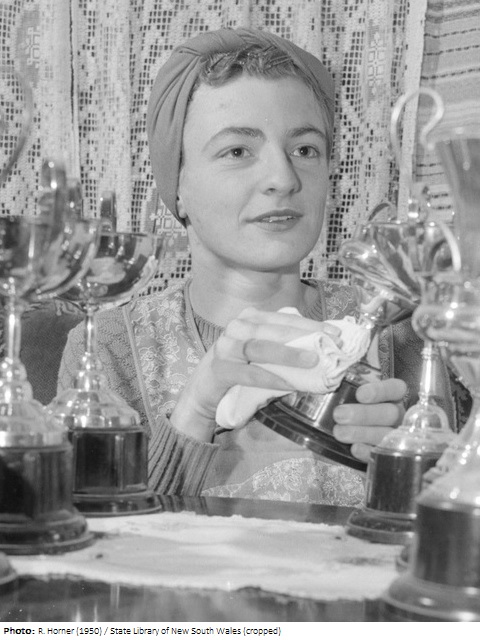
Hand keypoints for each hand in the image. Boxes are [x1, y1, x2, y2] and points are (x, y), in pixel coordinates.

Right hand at [170, 307, 340, 440]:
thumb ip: (284, 344)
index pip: (284, 318)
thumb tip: (323, 345)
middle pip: (274, 329)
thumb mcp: (261, 351)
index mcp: (250, 318)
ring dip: (288, 355)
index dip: (311, 324)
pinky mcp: (220, 370)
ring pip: (260, 347)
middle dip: (303, 336)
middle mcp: (236, 327)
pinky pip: (248, 373)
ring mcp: (226, 347)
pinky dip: (270, 378)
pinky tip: (289, 384)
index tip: (335, 333)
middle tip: (328, 345)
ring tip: (312, 361)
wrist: (204, 389)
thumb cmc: (240, 368)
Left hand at [332, 378, 406, 463]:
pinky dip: (367, 451)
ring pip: (386, 434)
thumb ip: (339, 387)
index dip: (380, 391)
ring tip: (339, 433)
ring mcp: (394, 437)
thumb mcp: (344, 395)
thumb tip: (317, 373)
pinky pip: (380, 454)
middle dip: (364, 414)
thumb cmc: (345, 410)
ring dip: (362, 433)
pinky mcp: (385, 455)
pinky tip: (354, 448)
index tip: (360, 394)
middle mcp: (396, 416)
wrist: (343, 442)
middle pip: (390, 413)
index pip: (395, 389)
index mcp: (390, 397)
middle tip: (339, 414)